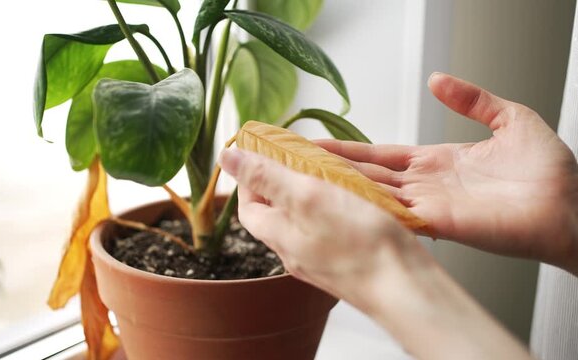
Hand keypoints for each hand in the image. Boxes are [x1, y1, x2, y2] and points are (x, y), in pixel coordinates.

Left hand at [219, 147, 530, 359]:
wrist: (405, 287)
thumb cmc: (359, 243)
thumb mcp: (305, 196)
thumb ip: (266, 176)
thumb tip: (227, 158)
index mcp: (279, 236)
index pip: (249, 206)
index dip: (250, 178)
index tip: (260, 154)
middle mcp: (296, 252)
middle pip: (276, 213)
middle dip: (282, 182)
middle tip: (297, 157)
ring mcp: (322, 260)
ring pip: (305, 220)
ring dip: (311, 193)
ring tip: (328, 171)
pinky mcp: (347, 261)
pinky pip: (330, 230)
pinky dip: (334, 208)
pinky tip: (353, 199)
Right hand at [318, 73, 577, 273]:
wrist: (572, 205)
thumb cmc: (549, 170)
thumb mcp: (510, 118)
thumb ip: (472, 99)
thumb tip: (437, 80)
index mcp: (436, 161)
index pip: (380, 153)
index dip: (348, 148)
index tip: (317, 143)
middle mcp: (425, 185)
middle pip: (366, 174)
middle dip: (331, 168)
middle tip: (294, 162)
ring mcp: (429, 205)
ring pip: (373, 194)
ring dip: (340, 187)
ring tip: (304, 179)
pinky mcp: (439, 222)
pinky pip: (394, 214)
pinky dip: (366, 209)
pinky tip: (339, 202)